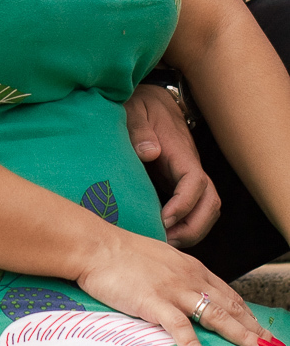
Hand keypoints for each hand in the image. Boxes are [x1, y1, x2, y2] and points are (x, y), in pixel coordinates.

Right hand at [77, 226, 282, 345]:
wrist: (95, 245)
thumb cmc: (121, 253)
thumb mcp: (158, 259)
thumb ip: (175, 275)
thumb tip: (185, 292)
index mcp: (189, 267)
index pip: (227, 293)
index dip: (247, 313)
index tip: (260, 328)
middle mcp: (188, 277)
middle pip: (229, 306)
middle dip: (254, 328)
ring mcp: (172, 289)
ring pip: (215, 315)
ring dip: (241, 336)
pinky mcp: (153, 302)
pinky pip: (178, 327)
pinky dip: (192, 345)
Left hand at [124, 83, 220, 247]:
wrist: (153, 102)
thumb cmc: (142, 107)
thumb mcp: (136, 111)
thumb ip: (139, 130)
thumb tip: (149, 152)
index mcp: (181, 153)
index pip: (196, 183)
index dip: (184, 204)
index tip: (163, 219)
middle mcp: (190, 169)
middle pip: (210, 205)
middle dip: (193, 228)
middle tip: (165, 241)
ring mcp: (187, 179)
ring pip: (206, 211)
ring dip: (191, 232)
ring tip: (164, 243)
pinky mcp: (179, 185)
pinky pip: (193, 211)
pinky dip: (184, 227)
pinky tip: (163, 236)